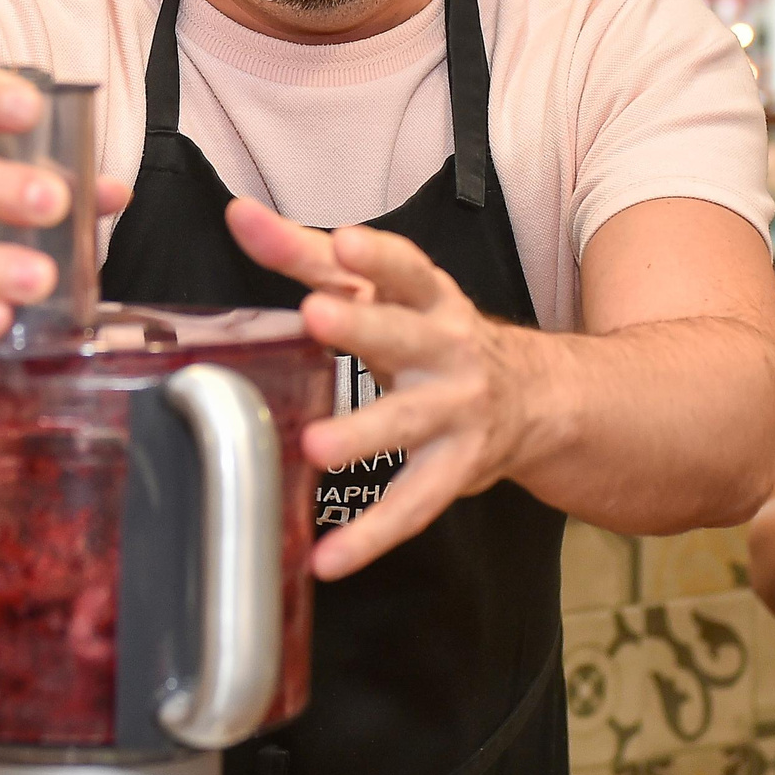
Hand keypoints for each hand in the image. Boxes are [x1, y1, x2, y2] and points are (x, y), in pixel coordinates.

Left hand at [226, 199, 527, 581]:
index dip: (377, 254)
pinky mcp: (455, 469)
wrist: (534, 398)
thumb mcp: (381, 290)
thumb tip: (239, 216)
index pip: (405, 268)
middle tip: (315, 314)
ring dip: (364, 435)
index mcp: (430, 297)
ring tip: (315, 449)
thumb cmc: (431, 333)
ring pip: (409, 421)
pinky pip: (413, 505)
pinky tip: (327, 559)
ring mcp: (456, 410)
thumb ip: (306, 255)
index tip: (344, 241)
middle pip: (405, 333)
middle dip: (364, 327)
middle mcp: (449, 347)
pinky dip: (371, 537)